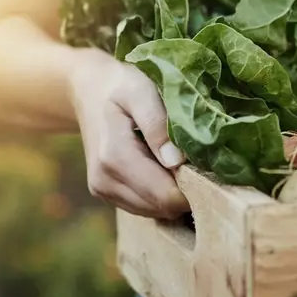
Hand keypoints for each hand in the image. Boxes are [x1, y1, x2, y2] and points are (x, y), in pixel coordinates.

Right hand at [69, 51, 188, 218]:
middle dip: (187, 190)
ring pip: (155, 211)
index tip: (209, 165)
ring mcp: (103, 190)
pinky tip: (164, 168)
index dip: (194, 186)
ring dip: (174, 193)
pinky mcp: (106, 194)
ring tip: (180, 161)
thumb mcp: (140, 91)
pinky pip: (144, 207)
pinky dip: (160, 194)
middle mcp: (105, 180)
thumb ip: (157, 124)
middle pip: (162, 207)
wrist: (87, 90)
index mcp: (115, 156)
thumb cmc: (120, 85)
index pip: (165, 195)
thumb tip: (176, 161)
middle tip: (201, 162)